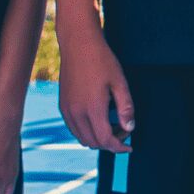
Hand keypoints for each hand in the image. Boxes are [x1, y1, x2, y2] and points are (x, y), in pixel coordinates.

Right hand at [58, 25, 133, 153]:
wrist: (78, 46)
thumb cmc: (102, 62)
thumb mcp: (120, 83)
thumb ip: (126, 108)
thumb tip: (130, 129)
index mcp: (92, 108)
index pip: (105, 140)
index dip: (119, 147)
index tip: (130, 147)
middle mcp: (76, 113)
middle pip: (93, 142)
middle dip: (111, 143)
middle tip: (125, 130)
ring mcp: (67, 111)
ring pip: (82, 138)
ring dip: (99, 139)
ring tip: (114, 125)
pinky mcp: (63, 106)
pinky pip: (74, 129)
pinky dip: (88, 132)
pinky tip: (100, 120)